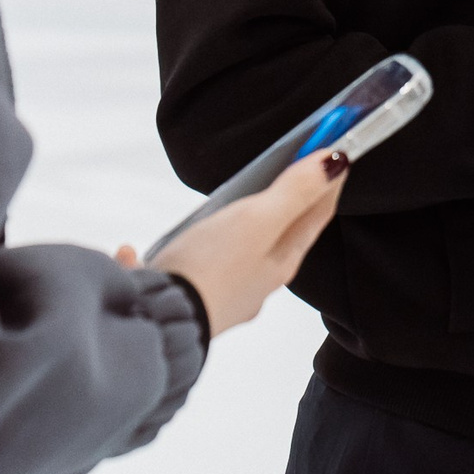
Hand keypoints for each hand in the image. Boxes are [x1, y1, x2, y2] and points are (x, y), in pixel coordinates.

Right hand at [133, 151, 345, 339]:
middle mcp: (254, 281)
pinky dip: (160, 257)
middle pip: (278, 233)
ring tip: (227, 205)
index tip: (339, 147)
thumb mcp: (259, 221)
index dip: (329, 180)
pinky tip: (133, 249)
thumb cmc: (213, 270)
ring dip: (232, 228)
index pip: (316, 214)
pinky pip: (170, 270)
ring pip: (230, 253)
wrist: (157, 325)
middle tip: (292, 167)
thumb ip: (295, 192)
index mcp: (280, 263)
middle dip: (286, 202)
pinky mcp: (178, 299)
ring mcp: (218, 292)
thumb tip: (338, 161)